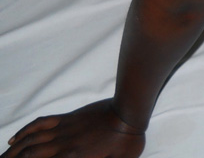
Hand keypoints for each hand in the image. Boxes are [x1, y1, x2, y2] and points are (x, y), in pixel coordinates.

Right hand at [2, 99, 145, 157]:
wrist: (129, 111)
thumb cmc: (128, 140)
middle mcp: (63, 146)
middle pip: (29, 157)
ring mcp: (63, 130)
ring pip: (30, 141)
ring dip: (13, 152)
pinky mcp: (66, 118)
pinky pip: (40, 124)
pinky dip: (25, 131)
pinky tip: (14, 139)